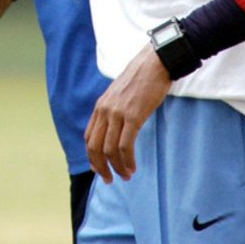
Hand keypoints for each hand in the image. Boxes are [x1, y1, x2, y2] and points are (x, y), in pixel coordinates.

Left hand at [84, 44, 171, 182]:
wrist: (155, 63)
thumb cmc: (141, 80)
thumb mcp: (120, 95)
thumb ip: (115, 111)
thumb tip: (116, 129)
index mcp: (100, 106)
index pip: (89, 137)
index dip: (92, 156)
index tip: (100, 168)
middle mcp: (105, 110)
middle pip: (94, 146)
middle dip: (100, 167)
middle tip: (109, 180)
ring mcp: (117, 113)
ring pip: (109, 149)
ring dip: (117, 167)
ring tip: (126, 176)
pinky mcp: (133, 116)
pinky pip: (125, 144)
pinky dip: (127, 160)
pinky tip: (132, 167)